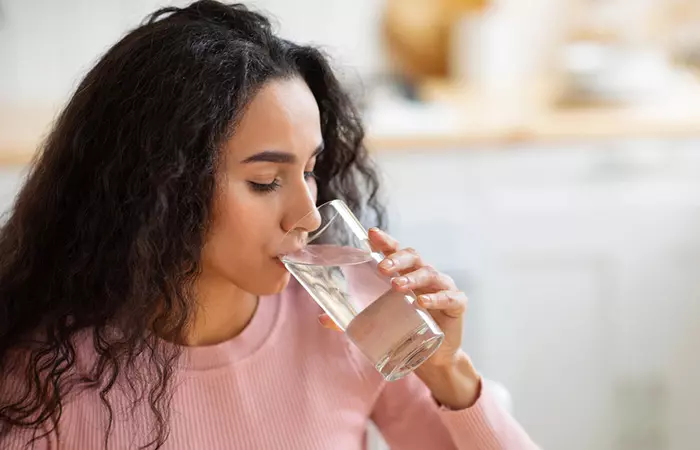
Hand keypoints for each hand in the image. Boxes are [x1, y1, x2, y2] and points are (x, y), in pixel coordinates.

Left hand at [318, 228, 481, 408]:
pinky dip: (437, 298)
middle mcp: (425, 275)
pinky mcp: (457, 304)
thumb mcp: (379, 322)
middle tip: (382, 268)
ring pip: (430, 274)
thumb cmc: (406, 329)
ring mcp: (443, 287)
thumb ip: (352, 319)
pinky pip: (450, 297)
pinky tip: (423, 303)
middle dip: (397, 259)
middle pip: (413, 257)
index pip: (395, 251)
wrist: (433, 358)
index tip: (371, 234)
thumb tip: (322, 317)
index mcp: (406, 273)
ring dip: (413, 278)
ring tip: (397, 286)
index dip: (385, 241)